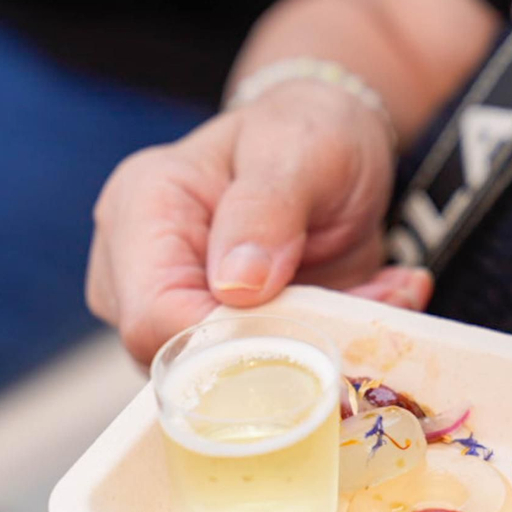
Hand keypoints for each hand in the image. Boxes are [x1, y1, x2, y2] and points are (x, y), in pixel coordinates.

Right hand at [87, 81, 429, 361]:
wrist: (330, 146)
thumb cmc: (306, 132)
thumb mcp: (300, 148)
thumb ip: (267, 209)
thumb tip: (236, 287)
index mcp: (142, 211)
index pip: (153, 318)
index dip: (225, 345)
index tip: (307, 332)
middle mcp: (137, 270)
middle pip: (185, 363)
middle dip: (285, 349)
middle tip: (368, 300)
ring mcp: (172, 311)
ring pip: (230, 380)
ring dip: (317, 348)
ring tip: (373, 290)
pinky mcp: (216, 339)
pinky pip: (264, 375)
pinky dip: (326, 348)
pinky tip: (365, 299)